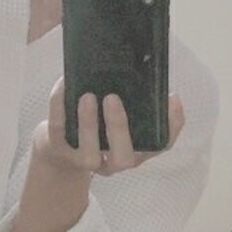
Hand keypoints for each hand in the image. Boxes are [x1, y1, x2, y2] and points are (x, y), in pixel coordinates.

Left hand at [33, 79, 184, 176]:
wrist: (62, 151)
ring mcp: (86, 161)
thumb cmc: (99, 129)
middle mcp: (114, 162)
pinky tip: (63, 86)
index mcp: (135, 151)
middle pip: (124, 157)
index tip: (172, 98)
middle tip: (113, 98)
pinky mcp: (61, 151)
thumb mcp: (119, 120)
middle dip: (119, 127)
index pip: (160, 145)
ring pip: (89, 151)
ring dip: (89, 124)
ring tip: (87, 96)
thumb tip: (144, 70)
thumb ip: (135, 104)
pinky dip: (59, 107)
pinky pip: (59, 131)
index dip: (171, 126)